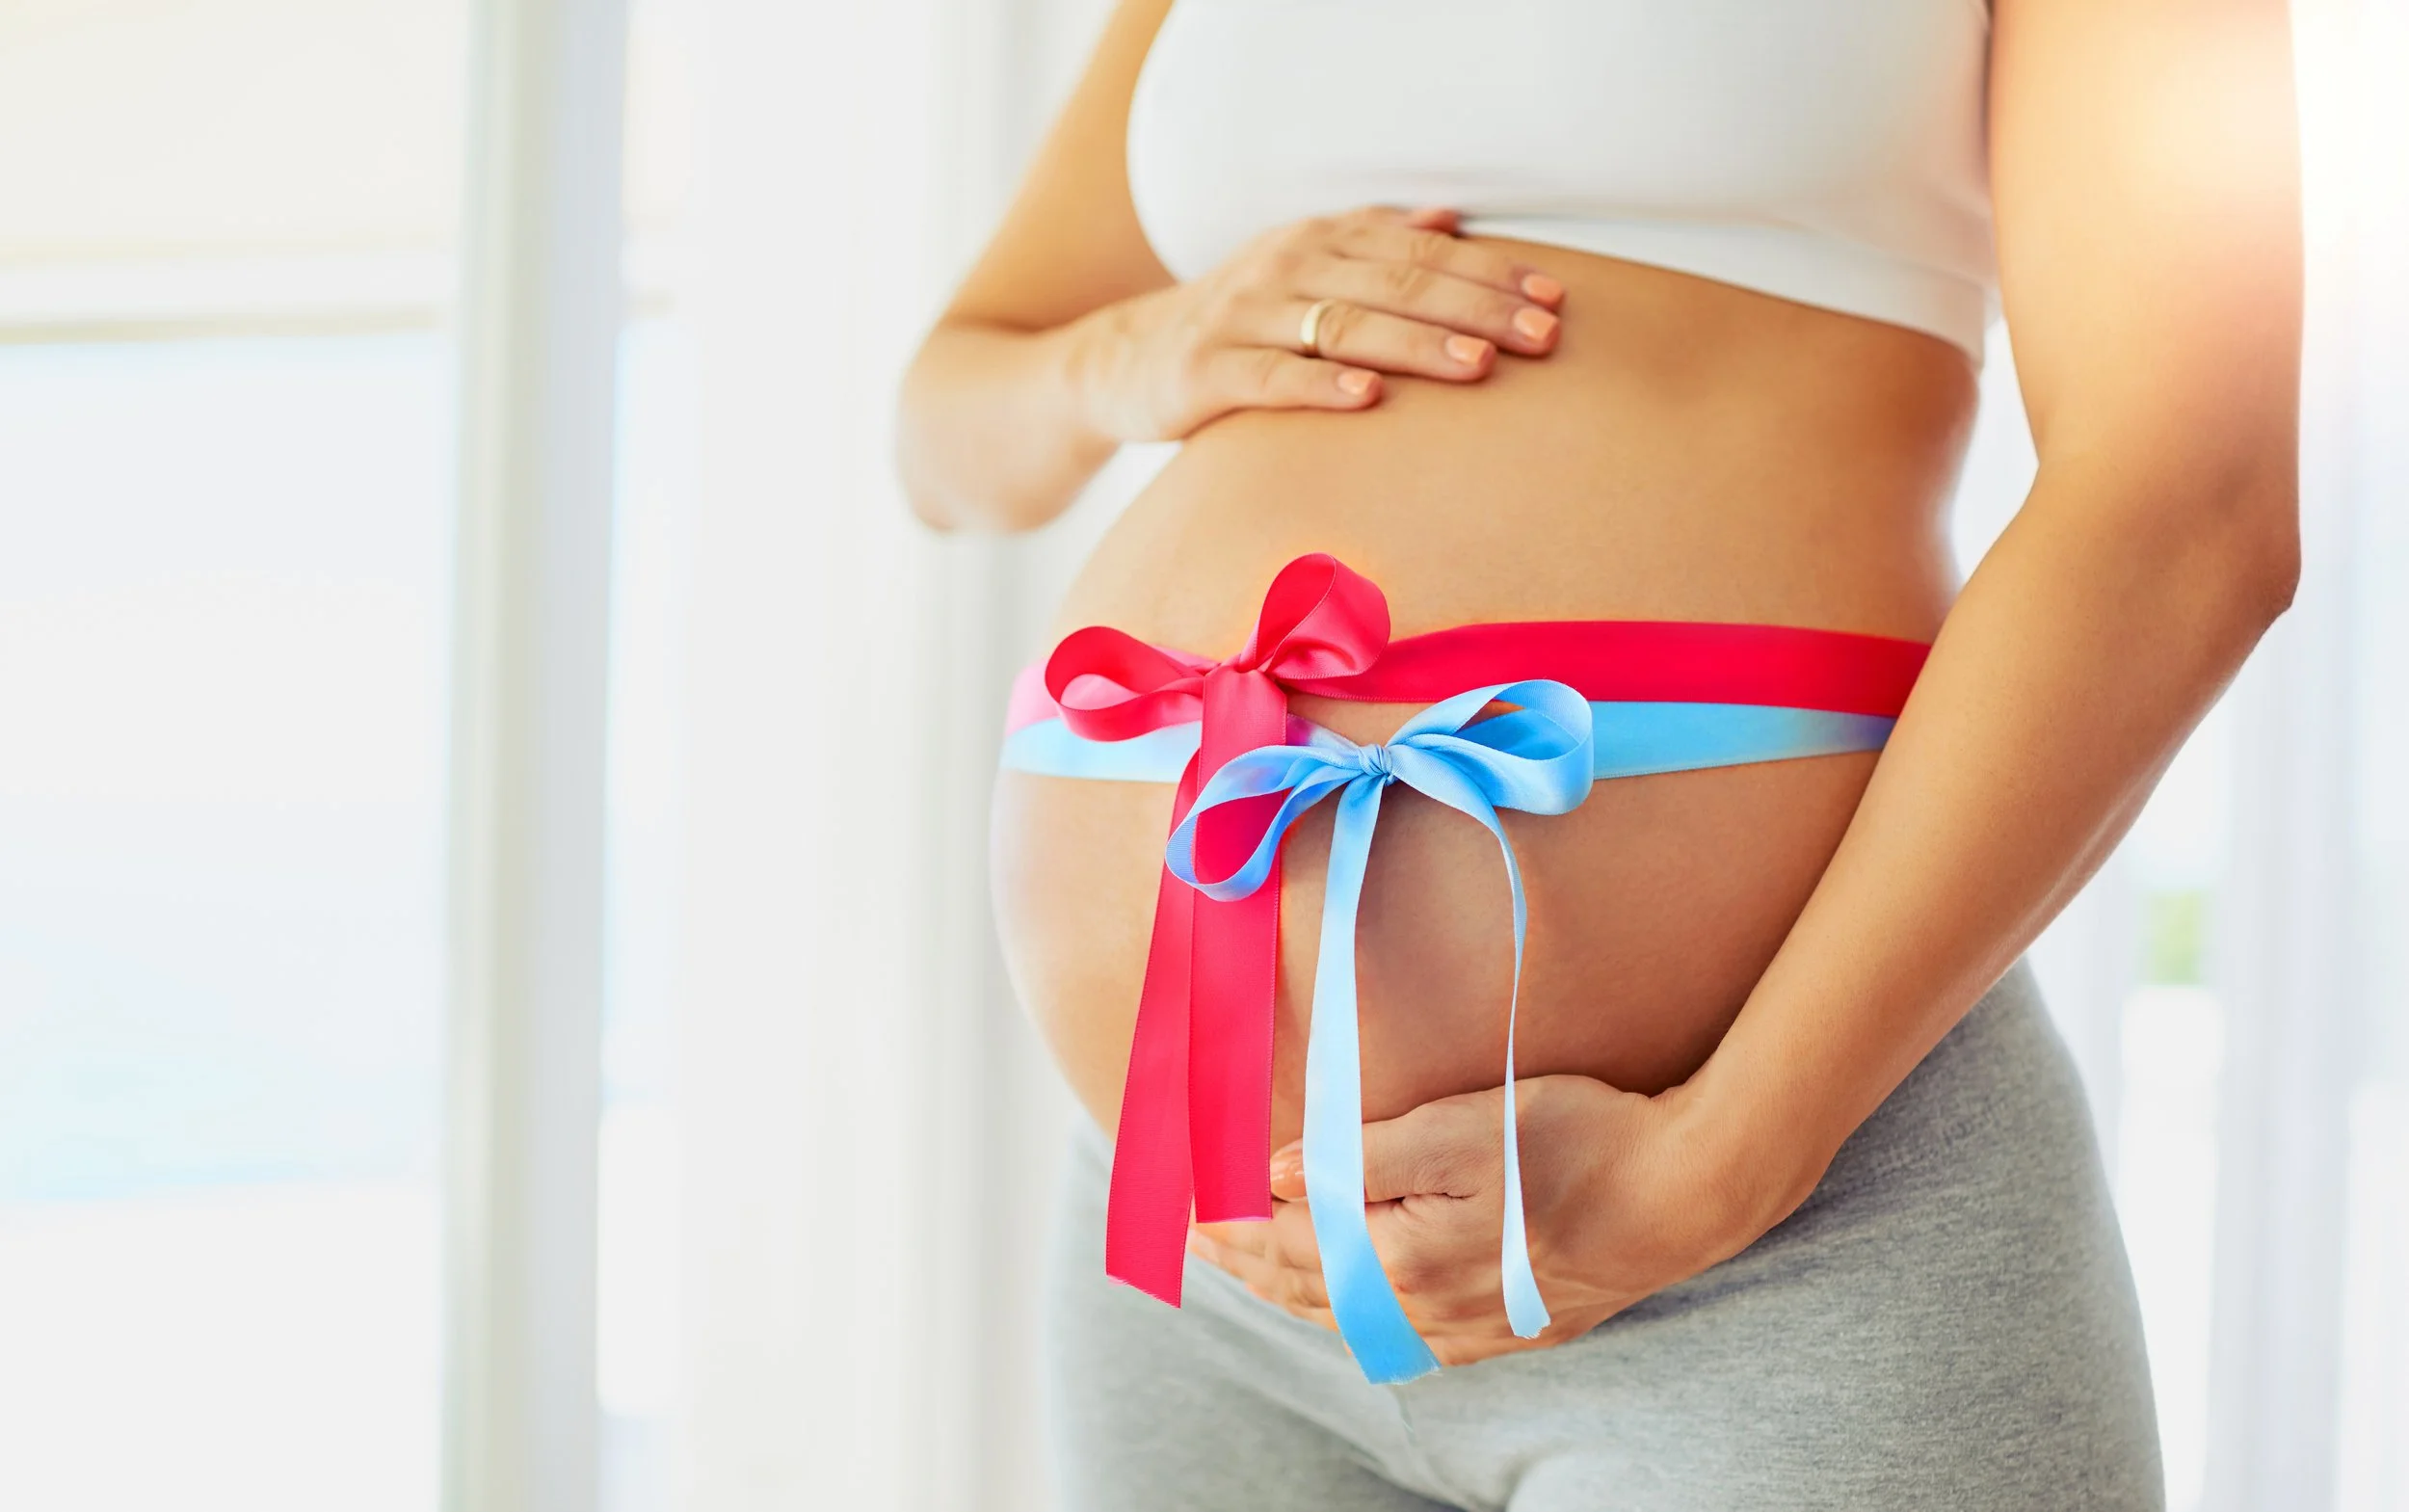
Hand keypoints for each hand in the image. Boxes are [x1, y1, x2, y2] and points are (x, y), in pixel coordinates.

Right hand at [1073, 205, 1564, 443]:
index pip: (1421, 251)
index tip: (1553, 299)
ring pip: (1345, 326)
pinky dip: (1322, 387)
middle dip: (1475, 309)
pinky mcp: (1208, 372)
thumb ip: (1372, 243)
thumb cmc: (1236, 322)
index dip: (1490, 273)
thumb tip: (1451, 219)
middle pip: (1396, 284)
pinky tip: (1369, 399)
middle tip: (1539, 337)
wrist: (1124, 360)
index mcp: (1319, 240)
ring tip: (1478, 365)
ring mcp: (1244, 317)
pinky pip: (1273, 379)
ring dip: (1417, 344)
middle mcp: (1286, 266)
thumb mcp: (1302, 270)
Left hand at [1189, 1075, 1768, 1366]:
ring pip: (1352, 1319)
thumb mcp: (1463, 1128)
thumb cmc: (1577, 1143)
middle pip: (1309, 1289)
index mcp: (1402, 1258)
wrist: (1683, 1196)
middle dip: (1245, 1264)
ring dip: (1291, 1293)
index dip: (1229, 1228)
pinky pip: (1404, 1337)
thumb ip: (1364, 1155)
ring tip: (1249, 1271)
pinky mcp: (1506, 1331)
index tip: (1183, 1210)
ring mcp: (1468, 1328)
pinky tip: (1351, 1310)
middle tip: (1193, 1242)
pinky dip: (1355, 1317)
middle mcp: (1425, 1309)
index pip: (1287, 1247)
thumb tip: (1280, 1175)